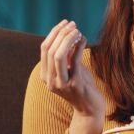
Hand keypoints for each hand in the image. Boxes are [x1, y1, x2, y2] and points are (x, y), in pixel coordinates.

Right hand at [39, 19, 105, 133]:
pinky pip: (75, 60)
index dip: (54, 33)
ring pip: (58, 55)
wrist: (90, 109)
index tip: (65, 23)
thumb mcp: (71, 68)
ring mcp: (62, 84)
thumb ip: (67, 55)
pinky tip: (84, 40)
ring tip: (77, 31)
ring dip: (68, 39)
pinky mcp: (75, 84)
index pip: (44, 49)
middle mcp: (50, 80)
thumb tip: (68, 32)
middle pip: (50, 50)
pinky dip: (79, 46)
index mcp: (45, 76)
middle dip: (61, 33)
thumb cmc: (82, 86)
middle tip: (73, 25)